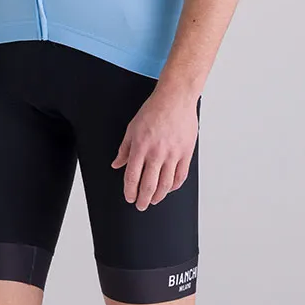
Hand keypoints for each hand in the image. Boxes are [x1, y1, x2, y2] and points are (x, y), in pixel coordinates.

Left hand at [111, 87, 198, 210]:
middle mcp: (157, 153)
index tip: (129, 197)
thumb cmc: (154, 110)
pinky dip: (174, 186)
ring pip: (166, 185)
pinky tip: (170, 188)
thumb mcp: (132, 128)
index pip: (132, 177)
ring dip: (158, 196)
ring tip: (154, 200)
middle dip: (143, 200)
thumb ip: (124, 149)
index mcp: (141, 147)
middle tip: (141, 205)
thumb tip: (117, 164)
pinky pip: (181, 176)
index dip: (130, 191)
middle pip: (149, 185)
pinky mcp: (186, 153)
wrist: (175, 98)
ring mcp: (173, 154)